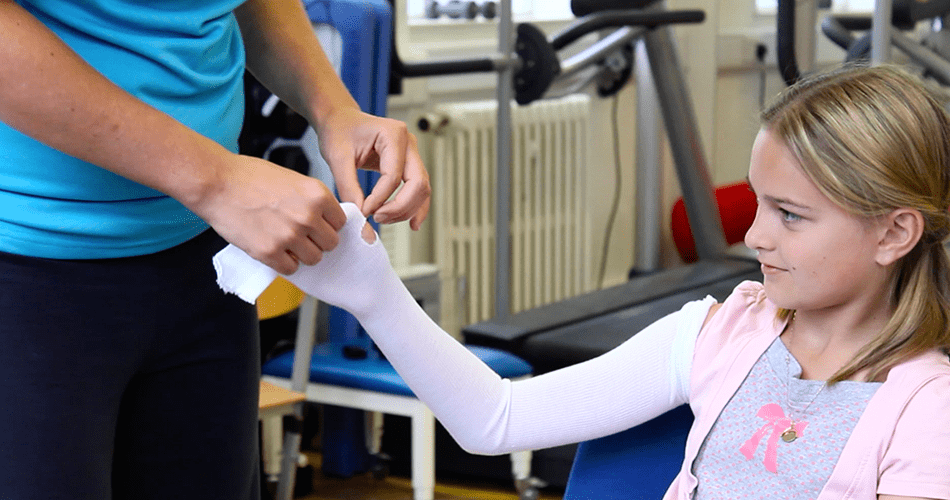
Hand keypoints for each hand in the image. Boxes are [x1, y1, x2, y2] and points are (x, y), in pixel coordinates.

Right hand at [192, 154, 345, 274]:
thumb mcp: (292, 179)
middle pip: (330, 243)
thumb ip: (311, 199)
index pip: (341, 222)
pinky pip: (291, 268)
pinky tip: (274, 251)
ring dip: (302, 254)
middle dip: (318, 241)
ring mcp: (289, 236)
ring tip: (286, 243)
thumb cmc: (249, 177)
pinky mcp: (269, 252)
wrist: (216, 183)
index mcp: (317, 195)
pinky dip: (284, 263)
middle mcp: (307, 216)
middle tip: (301, 236)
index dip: (328, 224)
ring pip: (314, 259)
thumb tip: (325, 219)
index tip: (318, 225)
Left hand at [315, 106, 430, 229]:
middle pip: (418, 183)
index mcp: (393, 134)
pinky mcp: (408, 165)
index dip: (379, 199)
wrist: (340, 121)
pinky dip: (415, 207)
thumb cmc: (339, 131)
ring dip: (407, 210)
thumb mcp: (337, 158)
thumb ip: (348, 187)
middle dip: (399, 207)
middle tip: (378, 218)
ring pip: (422, 189)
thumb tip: (360, 214)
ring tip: (385, 220)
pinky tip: (411, 223)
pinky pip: (418, 189)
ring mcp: (411, 154)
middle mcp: (408, 143)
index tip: (363, 211)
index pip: (393, 175)